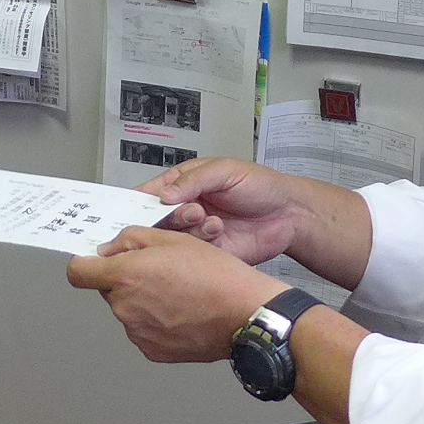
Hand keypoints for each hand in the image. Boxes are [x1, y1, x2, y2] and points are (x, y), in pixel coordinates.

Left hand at [67, 228, 287, 362]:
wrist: (244, 314)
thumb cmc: (216, 276)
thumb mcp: (173, 238)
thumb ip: (132, 240)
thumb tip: (110, 248)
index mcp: (125, 276)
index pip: (79, 273)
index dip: (84, 264)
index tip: (92, 262)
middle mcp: (125, 307)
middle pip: (109, 290)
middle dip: (126, 280)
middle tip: (160, 272)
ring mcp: (137, 333)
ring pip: (128, 310)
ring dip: (142, 301)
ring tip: (178, 293)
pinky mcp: (152, 351)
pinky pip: (143, 331)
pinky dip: (156, 321)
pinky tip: (181, 312)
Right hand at [138, 158, 309, 264]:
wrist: (289, 214)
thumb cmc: (261, 186)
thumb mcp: (226, 171)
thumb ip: (193, 180)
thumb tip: (165, 194)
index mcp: (184, 184)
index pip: (150, 193)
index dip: (138, 202)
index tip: (134, 210)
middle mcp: (187, 209)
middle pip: (157, 219)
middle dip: (168, 217)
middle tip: (190, 211)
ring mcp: (196, 233)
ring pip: (173, 238)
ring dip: (188, 228)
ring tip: (208, 218)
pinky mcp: (208, 253)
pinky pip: (191, 253)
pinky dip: (201, 243)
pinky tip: (218, 231)